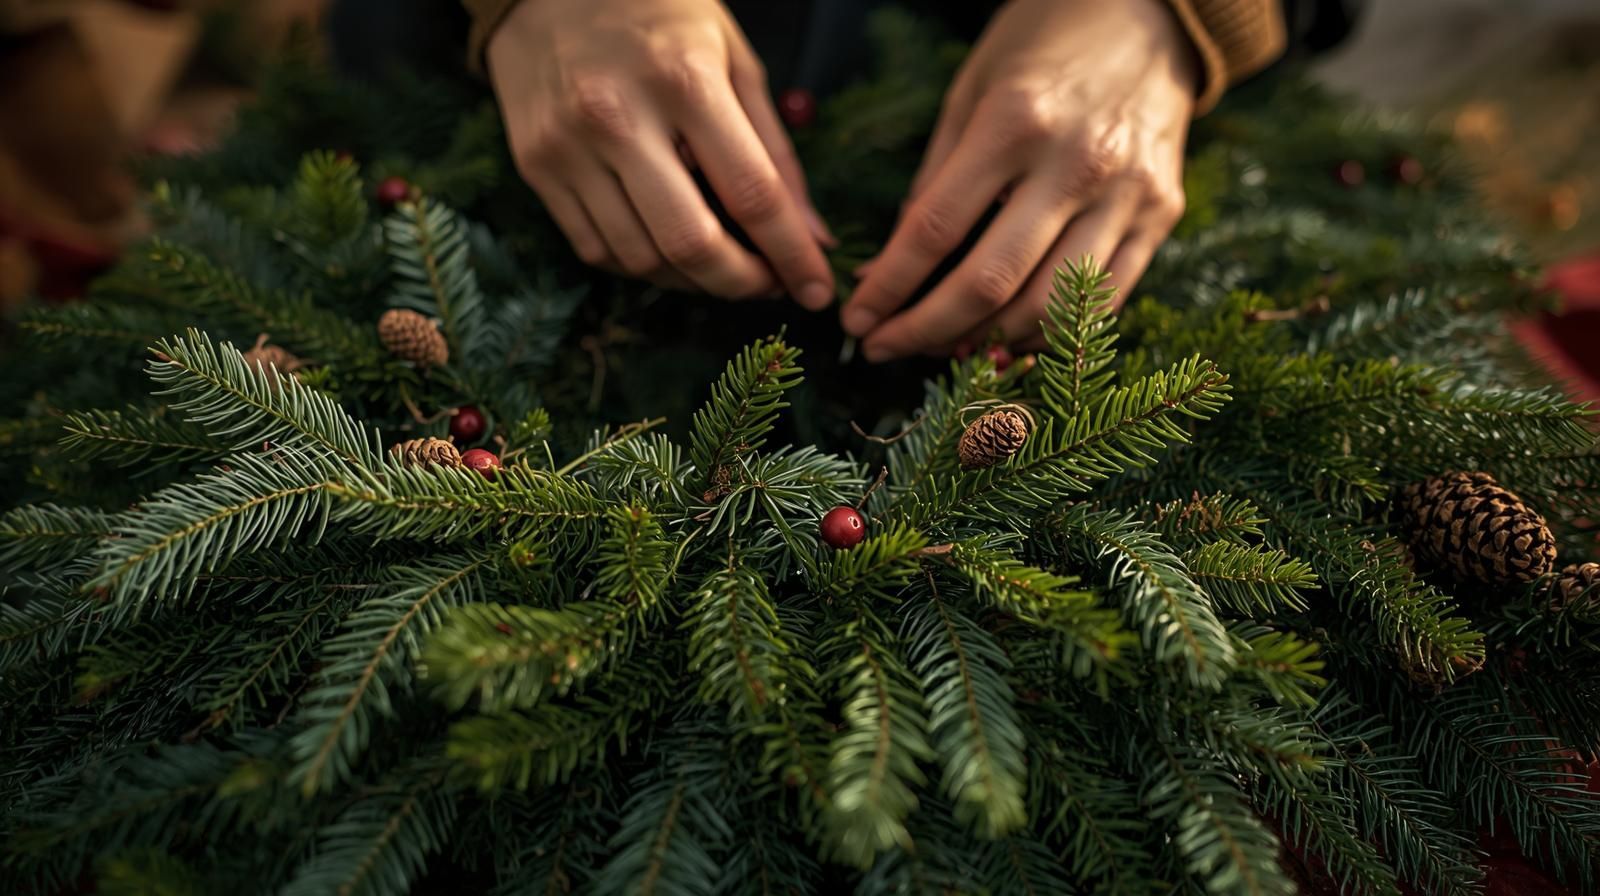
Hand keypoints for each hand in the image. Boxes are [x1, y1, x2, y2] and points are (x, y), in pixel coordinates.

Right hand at [487, 0, 834, 306]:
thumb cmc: (655, 10)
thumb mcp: (732, 57)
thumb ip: (774, 150)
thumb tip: (813, 236)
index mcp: (683, 80)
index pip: (752, 193)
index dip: (792, 254)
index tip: (815, 290)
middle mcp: (618, 116)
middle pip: (691, 243)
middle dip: (741, 283)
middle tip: (767, 285)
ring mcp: (567, 146)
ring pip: (640, 259)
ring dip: (693, 279)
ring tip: (722, 264)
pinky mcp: (535, 166)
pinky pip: (595, 248)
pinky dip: (642, 265)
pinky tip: (668, 249)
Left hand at [843, 0, 1198, 359]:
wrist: (1154, 13)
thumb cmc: (1045, 43)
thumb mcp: (972, 90)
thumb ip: (935, 181)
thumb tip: (890, 268)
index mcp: (1017, 122)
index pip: (935, 230)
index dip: (889, 287)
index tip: (857, 320)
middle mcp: (1077, 163)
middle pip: (990, 283)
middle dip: (924, 330)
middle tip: (885, 348)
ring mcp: (1128, 194)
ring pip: (1049, 306)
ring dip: (985, 342)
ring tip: (944, 345)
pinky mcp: (1163, 214)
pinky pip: (1104, 301)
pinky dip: (1050, 332)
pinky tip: (1008, 336)